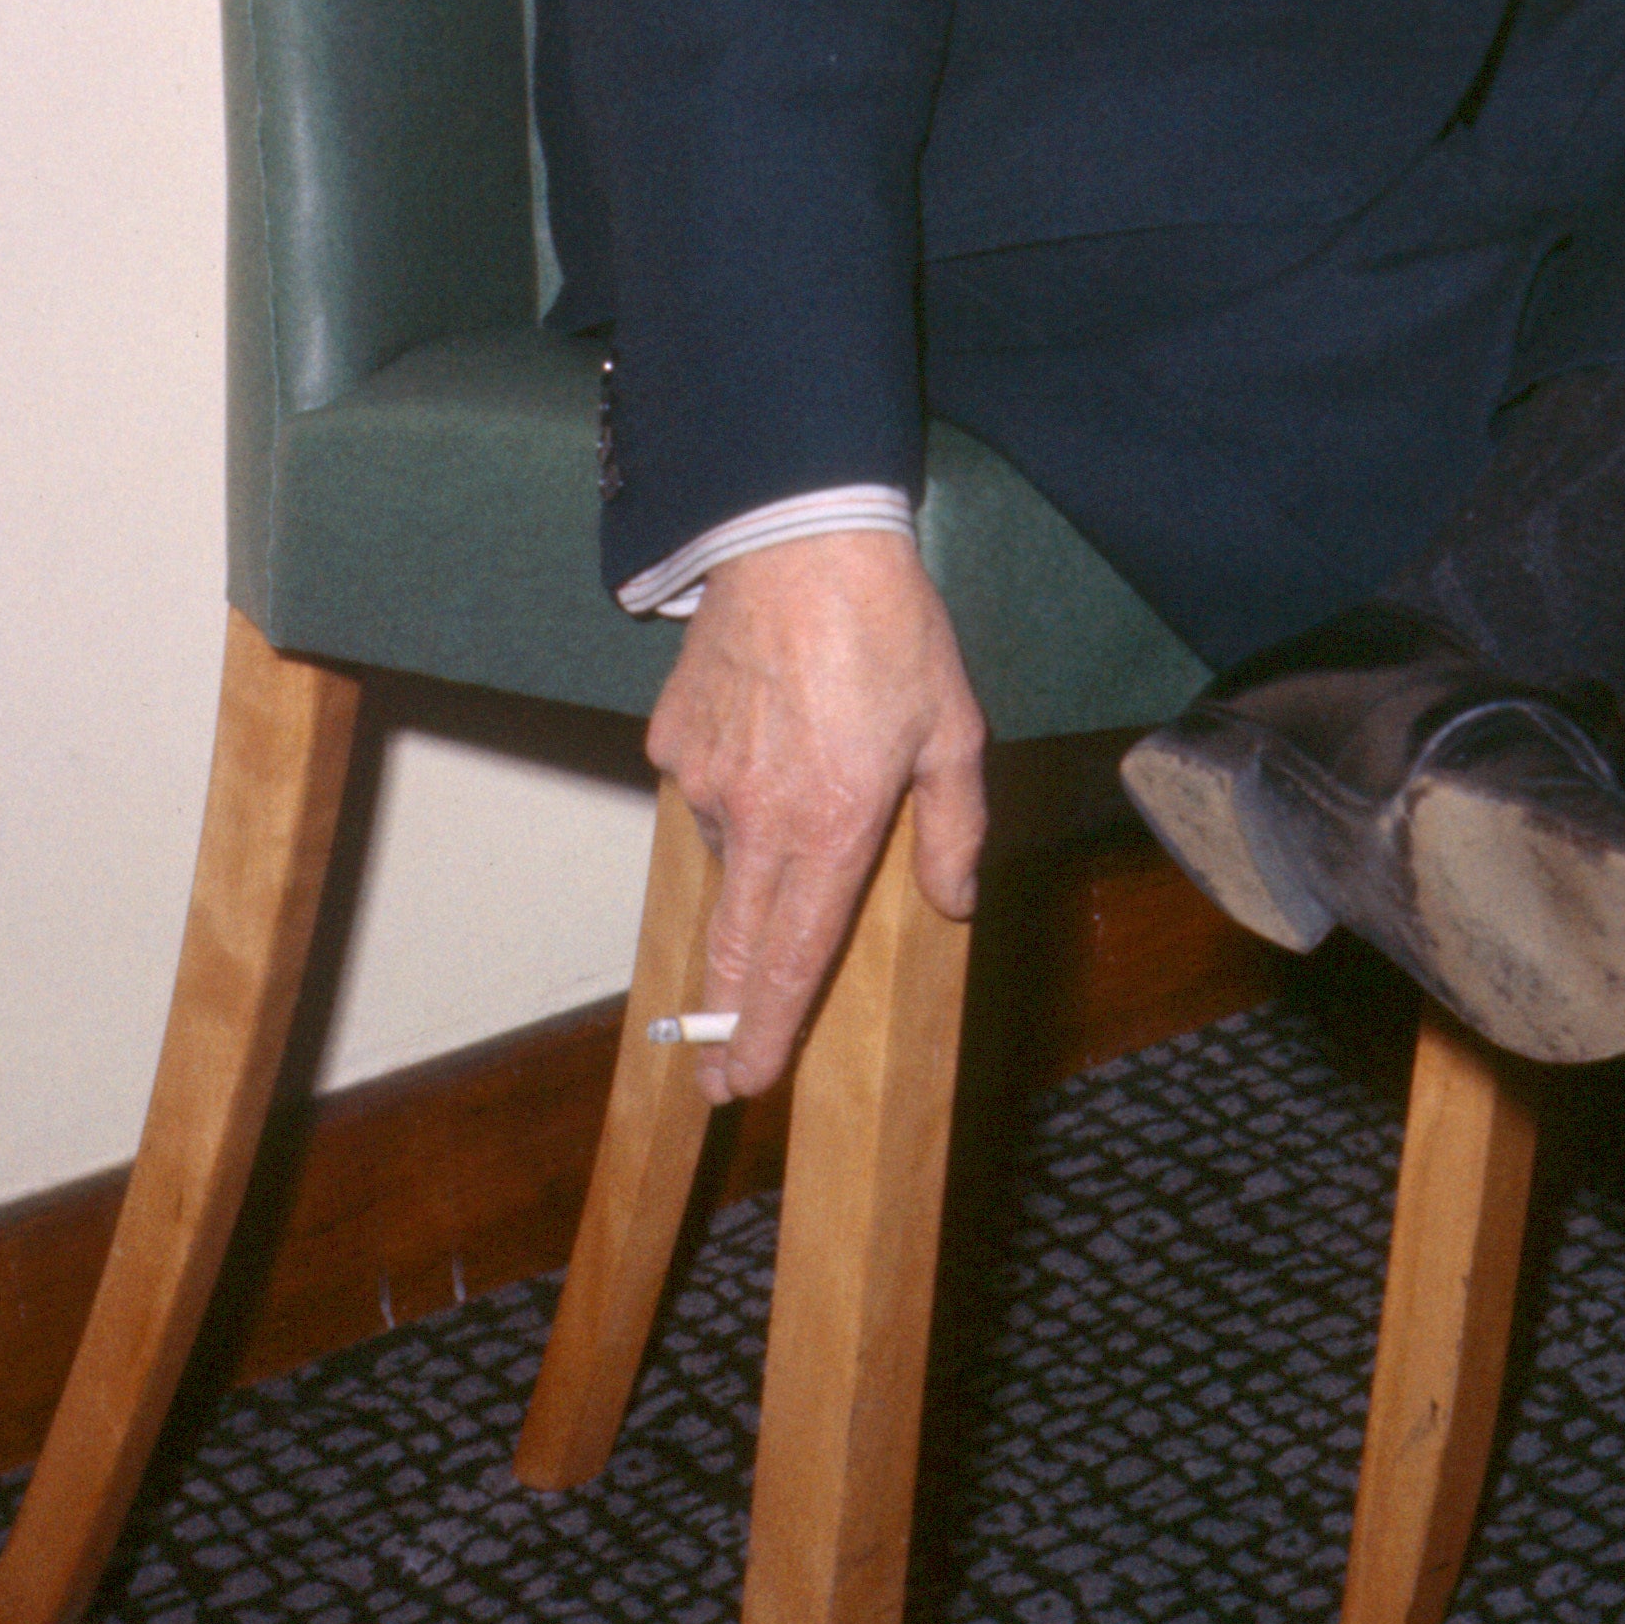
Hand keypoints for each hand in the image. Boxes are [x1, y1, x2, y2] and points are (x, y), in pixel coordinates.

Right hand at [642, 529, 986, 1102]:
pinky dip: (730, 791)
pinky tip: (766, 739)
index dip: (769, 1029)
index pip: (793, 957)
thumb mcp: (953, 728)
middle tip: (716, 1074)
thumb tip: (955, 901)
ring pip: (722, 858)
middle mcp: (756, 821)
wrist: (800, 541)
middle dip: (724, 1020)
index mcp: (831, 828)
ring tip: (795, 796)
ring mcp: (703, 784)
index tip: (747, 1082)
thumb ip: (954, 827)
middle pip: (732, 946)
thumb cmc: (891, 632)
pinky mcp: (669, 745)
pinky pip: (700, 791)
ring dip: (748, 867)